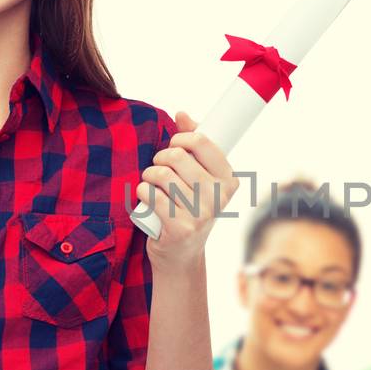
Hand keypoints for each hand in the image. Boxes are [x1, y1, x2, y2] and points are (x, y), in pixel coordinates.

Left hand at [139, 111, 238, 270]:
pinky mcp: (180, 228)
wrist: (181, 255)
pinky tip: (147, 201)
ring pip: (160, 175)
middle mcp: (219, 196)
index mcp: (228, 179)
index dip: (180, 138)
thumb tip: (181, 114)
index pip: (201, 140)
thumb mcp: (198, 177)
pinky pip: (150, 195)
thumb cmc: (188, 208)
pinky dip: (141, 193)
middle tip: (158, 171)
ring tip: (151, 185)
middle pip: (177, 156)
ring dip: (148, 177)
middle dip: (160, 159)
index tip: (173, 145)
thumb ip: (192, 145)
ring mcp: (201, 214)